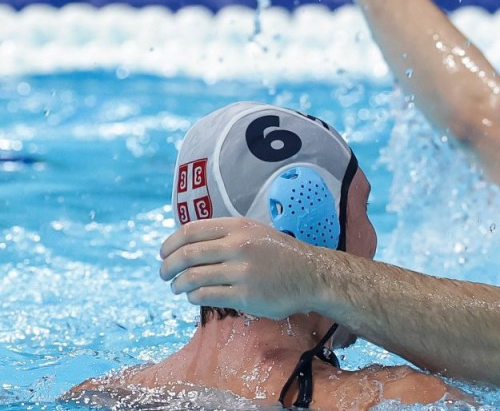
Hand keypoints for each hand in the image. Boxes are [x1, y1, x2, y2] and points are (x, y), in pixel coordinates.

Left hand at [159, 217, 326, 319]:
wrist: (311, 275)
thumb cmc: (279, 254)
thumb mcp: (254, 232)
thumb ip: (224, 235)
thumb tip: (185, 245)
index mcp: (238, 227)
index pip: (191, 231)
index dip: (170, 243)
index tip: (163, 253)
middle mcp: (239, 246)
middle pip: (187, 255)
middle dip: (168, 266)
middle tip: (164, 274)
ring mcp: (242, 271)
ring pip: (193, 277)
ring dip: (177, 284)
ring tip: (176, 288)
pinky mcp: (245, 295)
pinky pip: (206, 296)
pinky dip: (194, 297)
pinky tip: (194, 297)